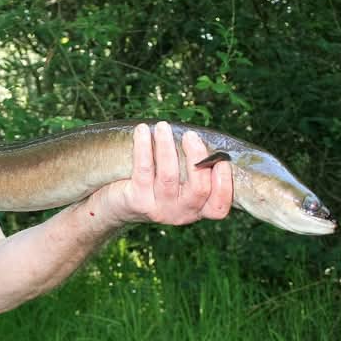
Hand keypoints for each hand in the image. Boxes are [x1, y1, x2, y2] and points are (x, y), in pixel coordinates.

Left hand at [90, 121, 232, 225]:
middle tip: (190, 135)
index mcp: (196, 209)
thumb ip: (193, 169)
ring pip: (169, 177)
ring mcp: (158, 209)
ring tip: (163, 126)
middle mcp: (180, 213)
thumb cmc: (153, 186)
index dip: (224, 185)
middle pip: (198, 189)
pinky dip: (144, 147)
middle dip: (197, 158)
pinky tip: (143, 131)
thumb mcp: (178, 184)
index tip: (222, 160)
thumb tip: (202, 138)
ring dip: (167, 147)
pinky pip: (144, 170)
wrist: (116, 206)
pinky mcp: (137, 201)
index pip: (218, 207)